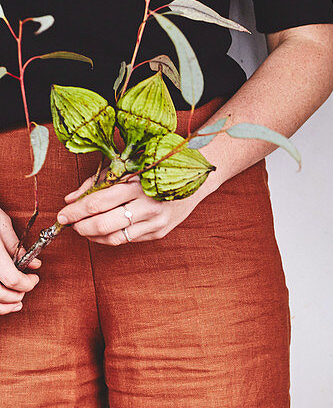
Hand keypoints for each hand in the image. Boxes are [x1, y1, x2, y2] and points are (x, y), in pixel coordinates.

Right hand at [0, 210, 40, 314]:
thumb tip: (35, 265)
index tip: (34, 278)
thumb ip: (15, 245)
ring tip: (18, 302)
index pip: (12, 279)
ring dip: (6, 306)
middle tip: (26, 287)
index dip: (28, 283)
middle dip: (18, 294)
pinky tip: (4, 303)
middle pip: (1, 294)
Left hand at [57, 175, 202, 245]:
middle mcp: (147, 206)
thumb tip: (71, 199)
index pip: (99, 203)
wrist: (194, 181)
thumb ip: (97, 182)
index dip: (77, 211)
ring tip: (82, 230)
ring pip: (115, 237)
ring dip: (93, 236)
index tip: (62, 215)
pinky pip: (128, 239)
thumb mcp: (126, 168)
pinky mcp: (159, 233)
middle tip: (69, 225)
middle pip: (104, 224)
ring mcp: (155, 223)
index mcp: (137, 185)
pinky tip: (101, 232)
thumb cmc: (155, 169)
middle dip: (82, 227)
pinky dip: (110, 237)